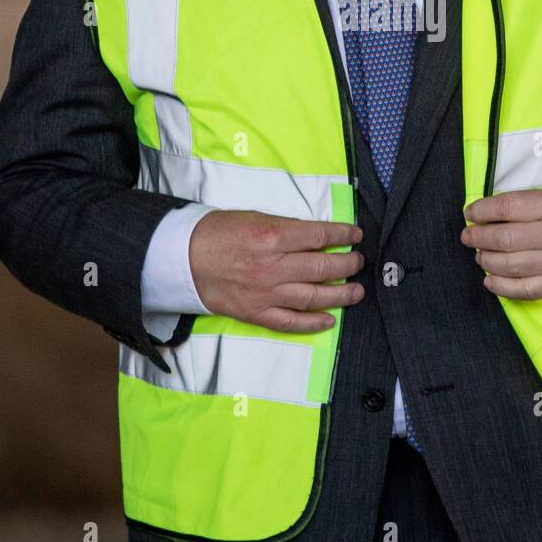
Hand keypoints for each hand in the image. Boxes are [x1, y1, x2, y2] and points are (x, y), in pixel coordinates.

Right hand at [189, 210, 364, 332]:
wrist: (183, 259)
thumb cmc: (218, 233)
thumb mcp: (255, 218)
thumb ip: (286, 228)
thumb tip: (317, 236)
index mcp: (272, 236)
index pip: (319, 235)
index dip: (343, 234)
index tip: (356, 234)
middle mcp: (272, 267)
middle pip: (322, 267)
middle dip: (347, 264)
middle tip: (358, 262)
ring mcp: (265, 293)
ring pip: (313, 297)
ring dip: (340, 294)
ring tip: (356, 290)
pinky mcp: (256, 313)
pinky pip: (291, 322)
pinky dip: (313, 323)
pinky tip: (330, 319)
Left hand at [460, 187, 541, 300]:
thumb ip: (527, 203)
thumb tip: (489, 213)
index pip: (507, 207)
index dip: (481, 210)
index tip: (469, 213)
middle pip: (504, 238)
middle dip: (478, 237)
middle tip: (468, 236)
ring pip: (509, 265)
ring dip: (486, 260)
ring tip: (479, 255)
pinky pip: (524, 289)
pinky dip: (501, 287)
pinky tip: (489, 280)